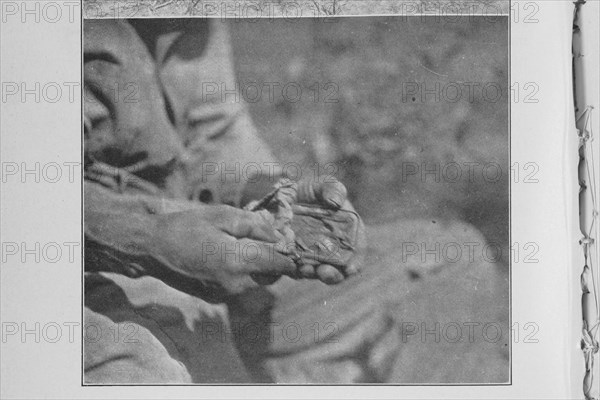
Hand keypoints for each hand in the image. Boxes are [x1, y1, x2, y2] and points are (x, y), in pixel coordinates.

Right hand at [153, 205, 295, 294]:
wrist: (152, 249)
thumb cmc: (186, 226)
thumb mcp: (222, 215)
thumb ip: (254, 225)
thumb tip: (278, 235)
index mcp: (236, 260)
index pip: (279, 263)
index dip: (289, 251)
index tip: (288, 238)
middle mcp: (234, 283)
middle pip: (271, 274)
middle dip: (274, 257)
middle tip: (267, 236)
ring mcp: (225, 293)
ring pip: (258, 281)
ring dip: (260, 264)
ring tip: (245, 242)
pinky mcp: (217, 297)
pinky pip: (242, 285)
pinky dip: (244, 271)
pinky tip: (230, 253)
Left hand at [295, 177, 365, 283]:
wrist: (283, 196)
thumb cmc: (310, 191)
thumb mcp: (323, 185)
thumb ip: (332, 189)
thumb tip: (336, 202)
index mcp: (347, 233)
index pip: (356, 251)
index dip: (356, 261)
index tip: (351, 268)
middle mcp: (332, 249)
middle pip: (338, 269)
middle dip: (333, 275)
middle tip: (325, 273)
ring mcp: (312, 256)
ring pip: (315, 272)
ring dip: (312, 274)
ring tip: (306, 269)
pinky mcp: (293, 258)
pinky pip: (293, 269)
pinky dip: (293, 269)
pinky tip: (290, 264)